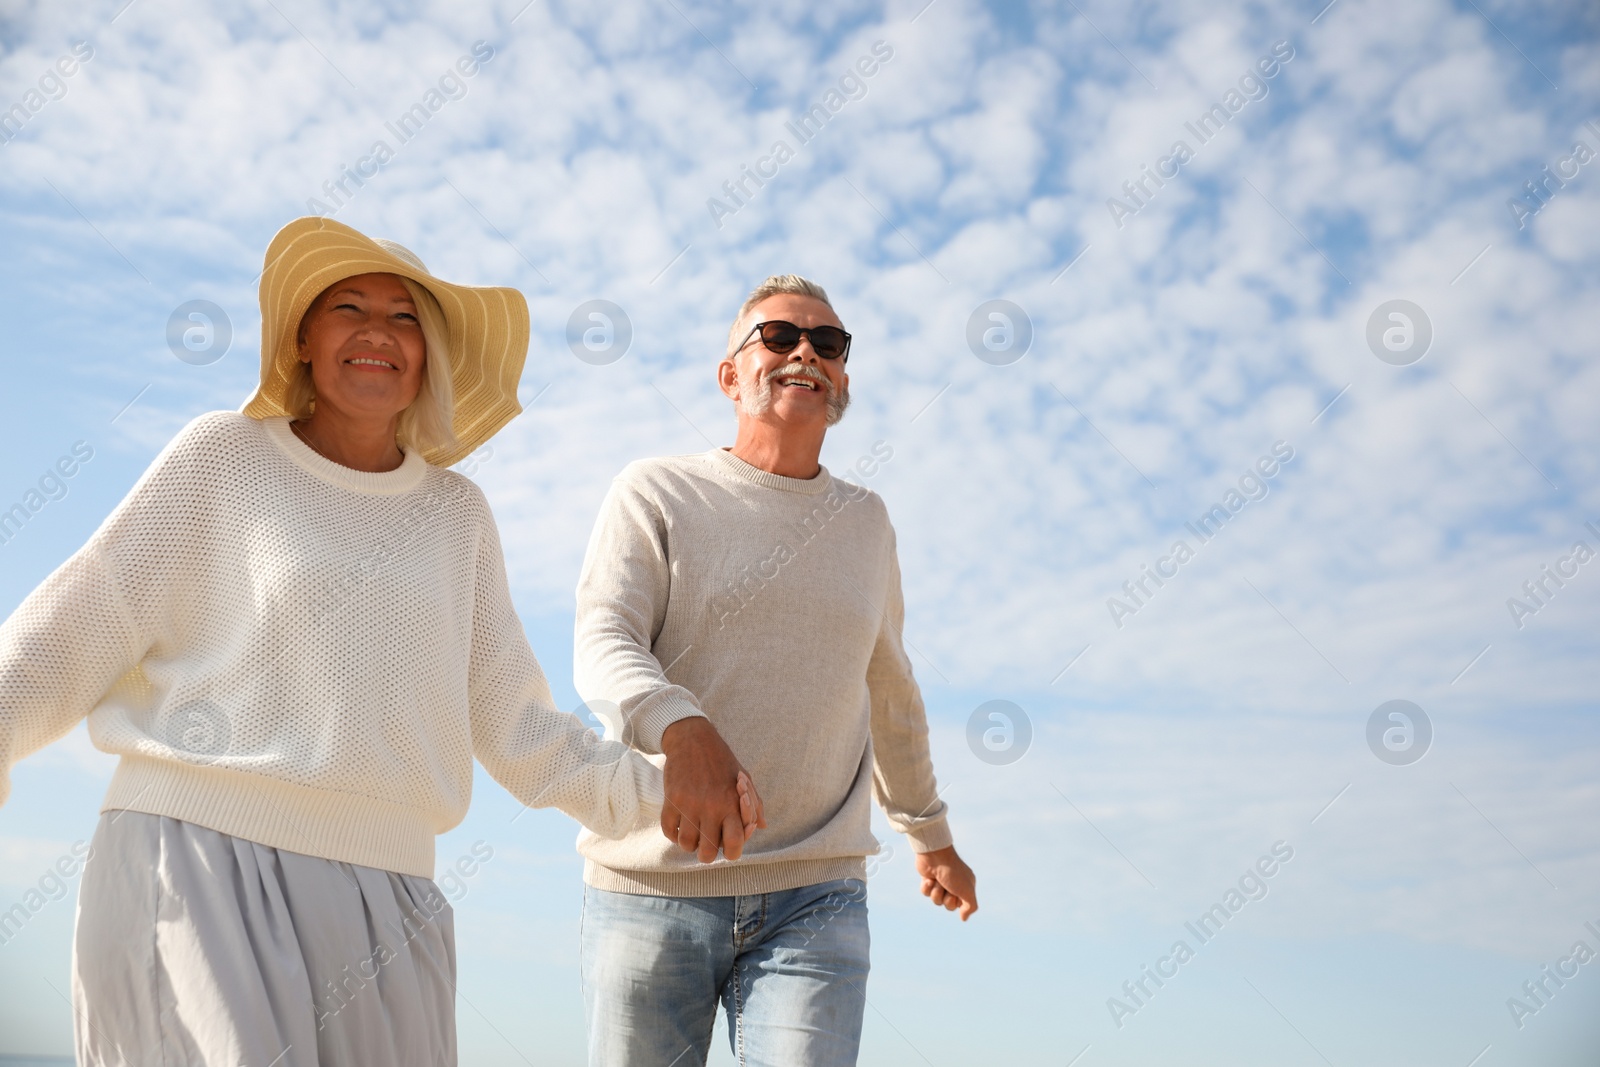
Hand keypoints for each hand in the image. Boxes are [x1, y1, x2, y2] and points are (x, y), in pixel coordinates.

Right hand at [660, 717, 766, 862]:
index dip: (732, 852)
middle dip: (707, 854)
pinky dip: (672, 833)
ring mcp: (689, 804)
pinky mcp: (671, 799)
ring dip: (689, 843)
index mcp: (732, 804)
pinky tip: (680, 825)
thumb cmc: (722, 760)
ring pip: (686, 844)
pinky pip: (668, 830)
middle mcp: (711, 807)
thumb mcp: (745, 778)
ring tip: (693, 833)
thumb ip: (754, 804)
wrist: (693, 738)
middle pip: (707, 852)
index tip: (727, 846)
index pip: (734, 844)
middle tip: (707, 844)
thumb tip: (761, 826)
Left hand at [915, 846, 977, 920]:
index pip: (960, 905)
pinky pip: (926, 893)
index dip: (956, 902)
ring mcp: (941, 882)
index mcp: (967, 885)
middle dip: (945, 898)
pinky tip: (929, 878)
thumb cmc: (953, 872)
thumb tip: (964, 918)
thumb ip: (970, 907)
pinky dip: (927, 887)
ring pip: (936, 899)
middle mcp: (955, 884)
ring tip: (937, 881)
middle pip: (948, 905)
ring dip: (935, 892)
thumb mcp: (967, 891)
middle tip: (946, 886)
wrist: (935, 856)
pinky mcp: (929, 879)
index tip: (957, 892)